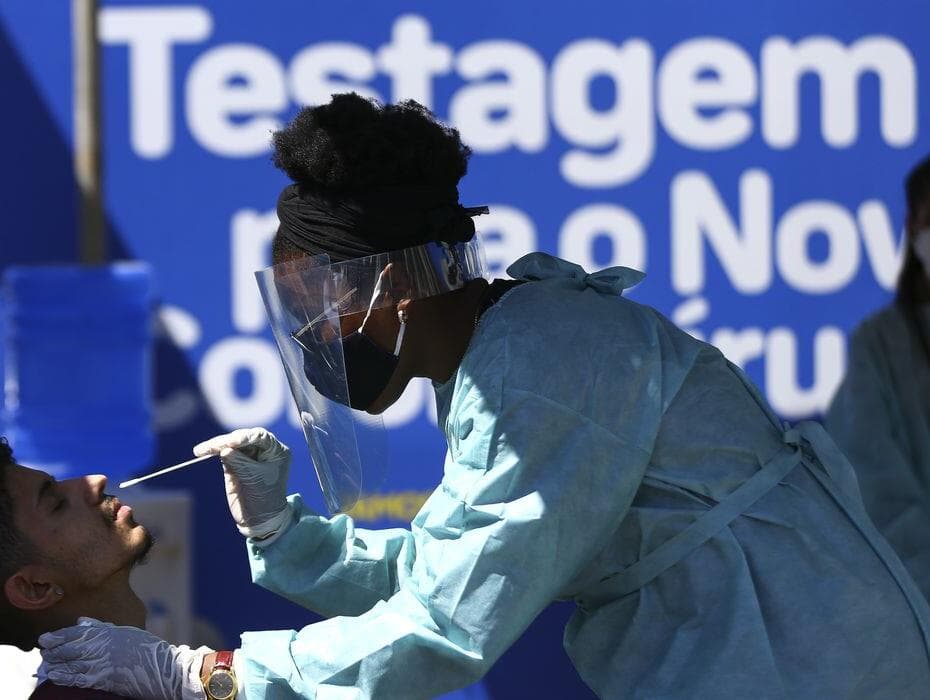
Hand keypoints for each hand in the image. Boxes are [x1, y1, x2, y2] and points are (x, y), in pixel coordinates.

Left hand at [39, 617, 209, 699]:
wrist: (164, 669)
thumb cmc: (147, 649)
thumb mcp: (126, 632)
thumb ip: (102, 627)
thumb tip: (80, 622)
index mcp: (109, 631)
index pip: (77, 632)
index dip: (59, 636)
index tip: (45, 639)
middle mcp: (103, 645)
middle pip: (71, 647)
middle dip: (54, 650)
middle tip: (43, 652)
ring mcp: (103, 662)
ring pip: (71, 662)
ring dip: (56, 663)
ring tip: (46, 664)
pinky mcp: (104, 679)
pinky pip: (79, 678)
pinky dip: (64, 677)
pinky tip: (54, 677)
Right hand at [194, 427, 291, 539]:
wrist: (259, 519)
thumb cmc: (265, 498)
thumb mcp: (255, 478)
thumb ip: (240, 462)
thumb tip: (224, 449)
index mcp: (275, 451)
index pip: (260, 437)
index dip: (245, 437)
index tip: (231, 442)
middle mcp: (262, 450)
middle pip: (243, 438)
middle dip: (227, 441)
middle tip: (213, 447)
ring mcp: (248, 456)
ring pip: (231, 444)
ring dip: (217, 445)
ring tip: (202, 450)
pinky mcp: (234, 463)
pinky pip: (224, 453)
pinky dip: (214, 451)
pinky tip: (204, 451)